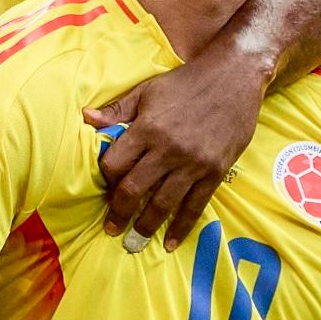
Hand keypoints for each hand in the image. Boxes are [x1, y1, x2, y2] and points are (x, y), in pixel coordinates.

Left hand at [87, 48, 263, 251]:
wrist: (234, 77)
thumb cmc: (186, 81)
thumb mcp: (147, 89)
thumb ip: (117, 110)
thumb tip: (86, 118)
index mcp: (147, 128)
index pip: (115, 164)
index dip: (105, 178)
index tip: (105, 186)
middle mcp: (168, 149)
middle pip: (134, 190)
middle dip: (119, 212)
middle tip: (111, 228)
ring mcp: (193, 163)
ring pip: (163, 204)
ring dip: (146, 226)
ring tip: (134, 240)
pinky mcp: (214, 171)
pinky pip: (195, 206)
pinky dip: (181, 227)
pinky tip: (170, 243)